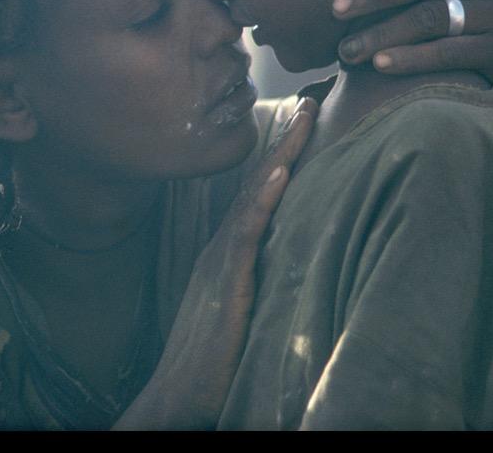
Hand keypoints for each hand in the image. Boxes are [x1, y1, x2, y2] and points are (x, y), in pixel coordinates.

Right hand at [114, 97, 318, 428]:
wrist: (177, 397)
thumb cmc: (212, 360)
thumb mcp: (240, 308)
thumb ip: (258, 280)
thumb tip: (289, 262)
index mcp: (230, 250)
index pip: (263, 191)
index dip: (286, 154)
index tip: (310, 118)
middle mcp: (224, 245)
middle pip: (260, 180)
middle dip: (289, 137)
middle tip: (316, 96)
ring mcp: (222, 260)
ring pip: (255, 195)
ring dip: (282, 152)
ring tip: (306, 115)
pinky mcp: (225, 282)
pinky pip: (246, 233)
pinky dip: (263, 199)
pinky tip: (280, 172)